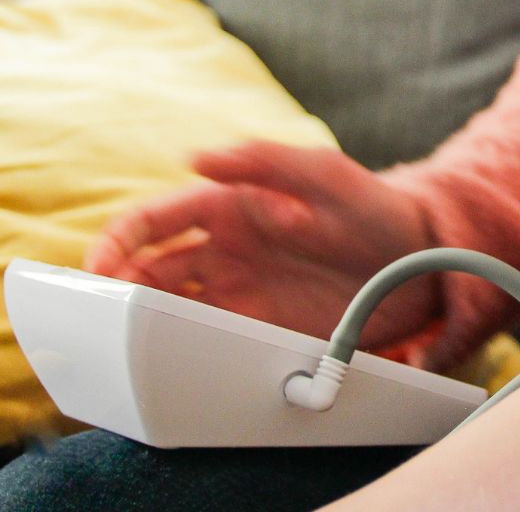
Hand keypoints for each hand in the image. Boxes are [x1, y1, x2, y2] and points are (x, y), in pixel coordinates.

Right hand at [86, 140, 439, 347]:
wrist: (420, 262)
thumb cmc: (373, 205)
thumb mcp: (325, 172)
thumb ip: (264, 160)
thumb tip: (195, 156)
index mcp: (227, 206)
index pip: (154, 221)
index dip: (118, 241)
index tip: (99, 267)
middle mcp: (224, 251)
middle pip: (148, 271)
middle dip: (118, 291)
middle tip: (105, 316)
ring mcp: (239, 293)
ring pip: (168, 309)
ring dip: (141, 324)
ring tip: (127, 343)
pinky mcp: (260, 330)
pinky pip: (207, 342)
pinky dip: (182, 352)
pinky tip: (171, 362)